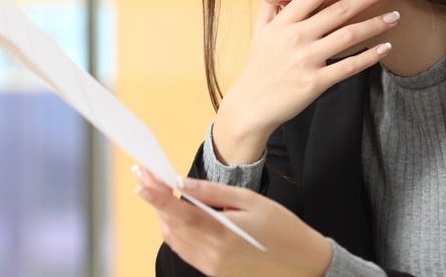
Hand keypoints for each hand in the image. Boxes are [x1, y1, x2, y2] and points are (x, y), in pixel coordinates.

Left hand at [134, 165, 330, 276]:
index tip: (142, 180)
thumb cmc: (282, 229)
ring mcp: (212, 267)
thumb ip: (213, 193)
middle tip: (147, 178)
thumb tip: (183, 183)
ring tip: (160, 193)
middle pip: (171, 226)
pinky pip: (185, 250)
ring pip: (174, 240)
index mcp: (222, 235)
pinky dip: (176, 231)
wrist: (303, 264)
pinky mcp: (214, 273)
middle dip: (156, 201)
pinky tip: (177, 216)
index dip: (157, 196)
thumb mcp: (250, 201)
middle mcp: (212, 255)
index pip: (180, 213)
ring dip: (163, 216)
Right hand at [213, 0, 397, 162]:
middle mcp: (295, 38)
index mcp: (283, 23)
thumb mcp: (258, 33)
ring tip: (395, 16)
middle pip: (338, 10)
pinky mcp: (315, 82)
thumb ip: (266, 2)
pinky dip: (369, 57)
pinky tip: (385, 48)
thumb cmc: (256, 68)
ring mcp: (306, 60)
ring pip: (348, 36)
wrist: (250, 107)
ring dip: (375, 24)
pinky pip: (348, 67)